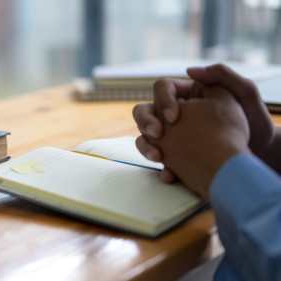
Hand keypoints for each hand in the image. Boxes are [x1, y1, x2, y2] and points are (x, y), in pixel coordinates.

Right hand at [154, 84, 249, 198]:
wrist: (260, 153)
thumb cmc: (256, 122)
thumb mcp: (244, 93)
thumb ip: (222, 75)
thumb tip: (189, 71)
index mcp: (190, 94)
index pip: (163, 89)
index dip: (163, 100)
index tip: (174, 117)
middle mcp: (177, 113)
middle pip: (145, 110)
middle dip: (145, 122)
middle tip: (157, 133)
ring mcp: (174, 135)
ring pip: (145, 135)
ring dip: (145, 145)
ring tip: (158, 157)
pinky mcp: (176, 156)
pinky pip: (160, 159)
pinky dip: (161, 167)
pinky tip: (170, 175)